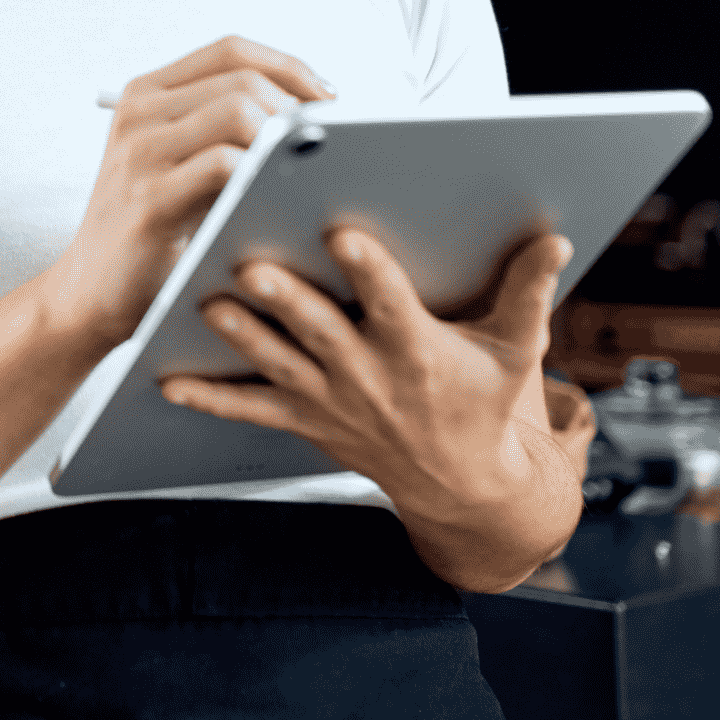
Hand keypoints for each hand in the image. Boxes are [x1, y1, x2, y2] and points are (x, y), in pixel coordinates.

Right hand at [41, 35, 332, 349]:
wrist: (88, 293)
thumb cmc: (152, 230)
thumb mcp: (176, 163)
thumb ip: (222, 129)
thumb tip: (313, 115)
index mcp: (146, 94)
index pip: (231, 50)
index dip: (289, 67)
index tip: (328, 100)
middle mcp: (138, 114)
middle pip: (241, 78)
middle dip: (295, 107)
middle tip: (325, 145)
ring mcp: (139, 154)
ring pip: (237, 111)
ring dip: (282, 139)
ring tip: (305, 171)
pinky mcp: (149, 200)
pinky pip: (224, 165)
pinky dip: (262, 175)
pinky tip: (278, 199)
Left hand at [160, 226, 581, 584]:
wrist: (460, 486)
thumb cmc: (482, 402)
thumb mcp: (515, 350)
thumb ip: (529, 292)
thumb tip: (555, 238)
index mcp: (417, 351)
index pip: (391, 304)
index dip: (369, 271)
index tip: (344, 233)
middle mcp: (367, 375)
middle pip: (321, 333)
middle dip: (287, 302)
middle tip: (250, 267)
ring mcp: (330, 400)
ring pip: (277, 363)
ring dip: (240, 336)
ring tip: (202, 305)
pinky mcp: (304, 417)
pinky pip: (250, 408)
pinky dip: (208, 396)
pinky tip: (165, 379)